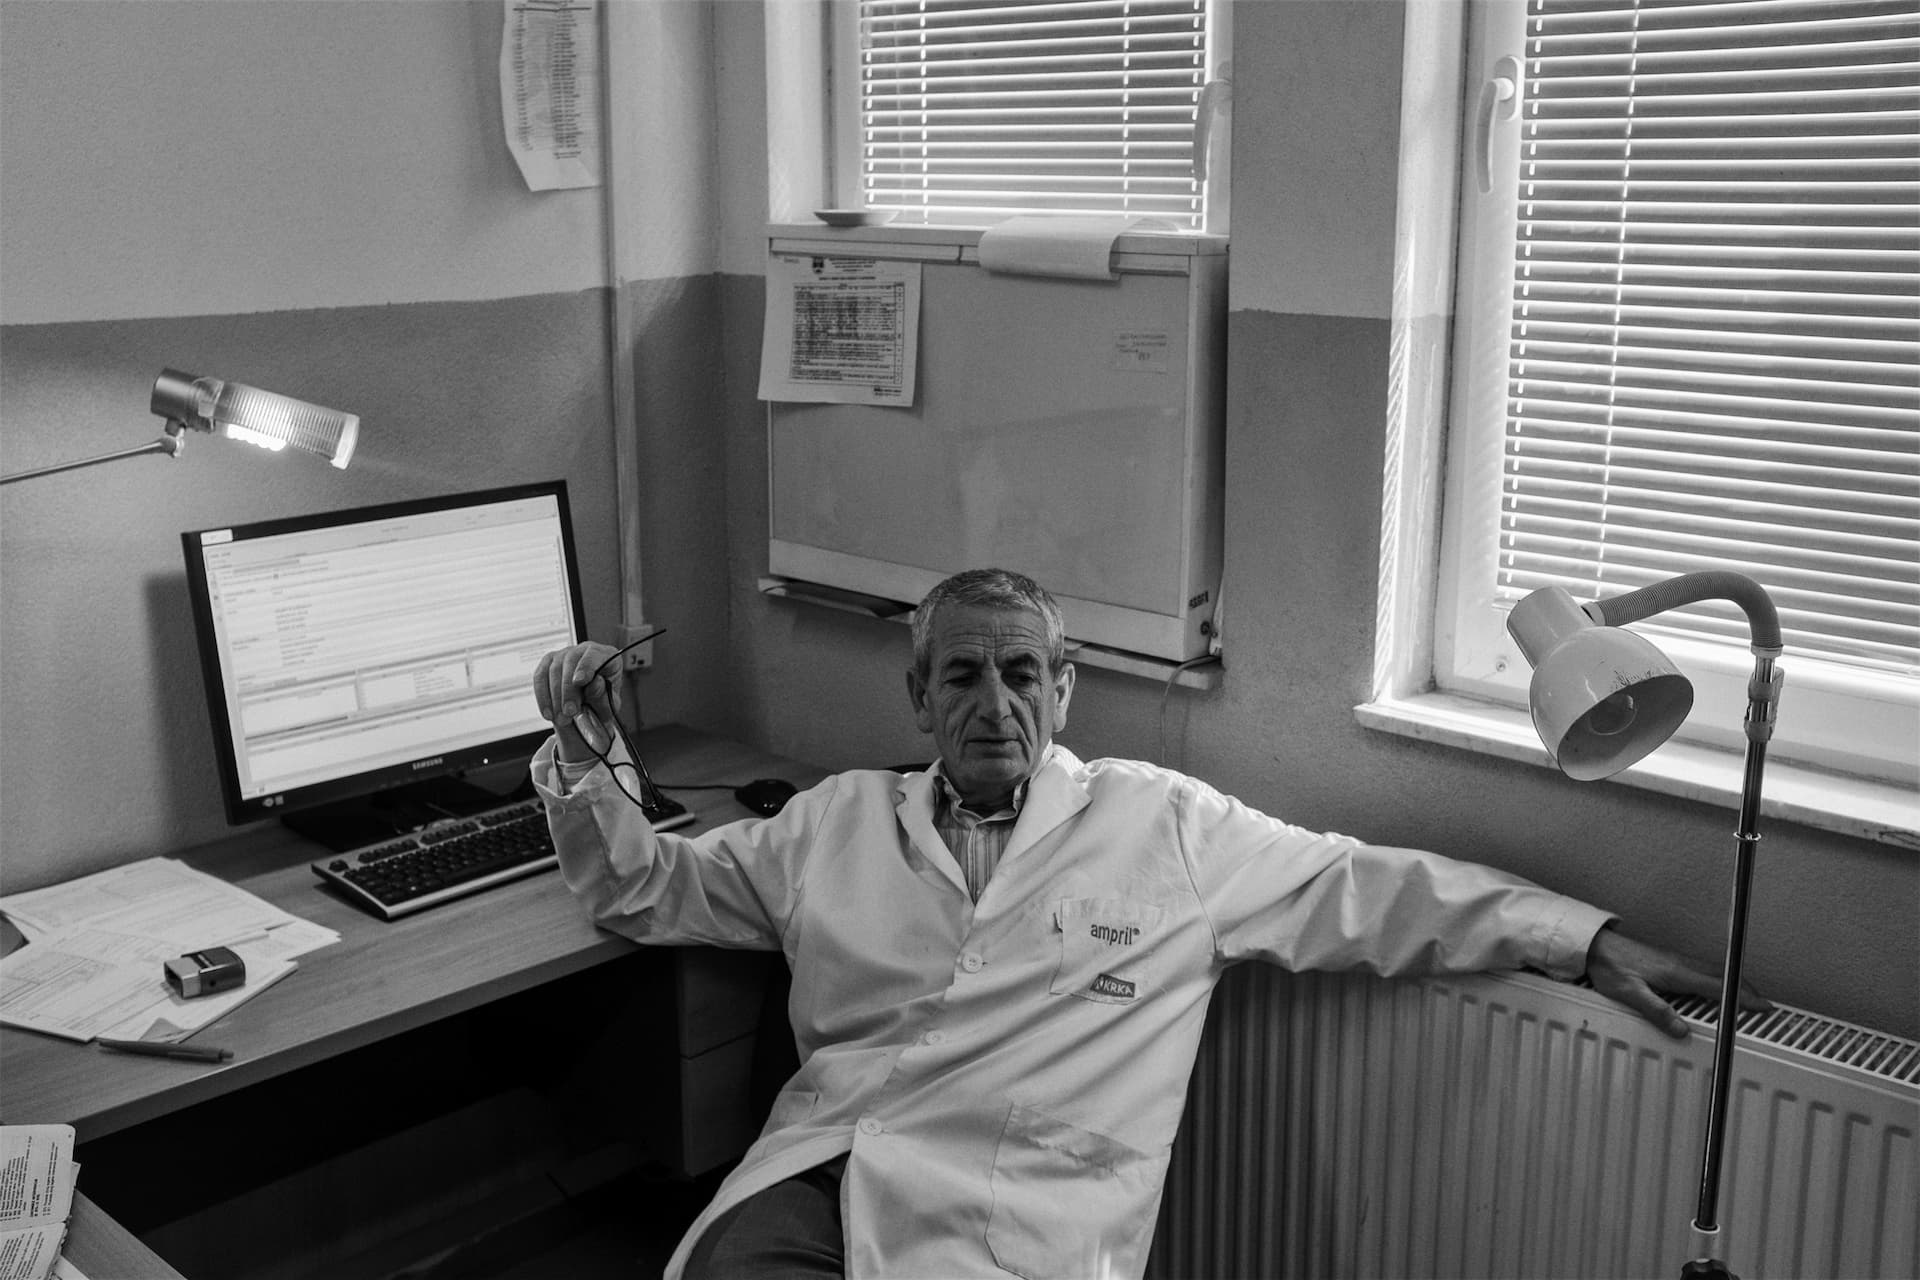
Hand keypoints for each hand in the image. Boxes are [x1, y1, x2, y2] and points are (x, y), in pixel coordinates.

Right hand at [532, 642, 624, 763]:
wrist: (591, 706)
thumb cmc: (603, 701)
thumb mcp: (609, 702)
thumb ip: (603, 694)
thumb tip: (595, 683)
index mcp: (605, 655)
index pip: (594, 655)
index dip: (586, 667)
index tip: (579, 682)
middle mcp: (583, 650)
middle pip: (571, 662)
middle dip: (568, 690)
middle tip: (569, 712)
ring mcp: (564, 654)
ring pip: (554, 669)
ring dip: (555, 697)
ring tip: (561, 718)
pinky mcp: (548, 663)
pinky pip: (540, 676)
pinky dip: (543, 696)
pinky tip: (548, 713)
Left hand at [1585, 925, 1771, 1039]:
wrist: (1594, 946)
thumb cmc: (1609, 966)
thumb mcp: (1629, 993)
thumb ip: (1656, 1011)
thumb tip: (1680, 1029)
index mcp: (1675, 973)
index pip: (1718, 986)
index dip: (1743, 998)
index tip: (1763, 1007)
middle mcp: (1679, 965)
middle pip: (1723, 977)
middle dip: (1747, 990)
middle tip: (1765, 1006)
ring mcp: (1675, 961)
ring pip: (1713, 972)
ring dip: (1734, 984)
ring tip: (1747, 998)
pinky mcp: (1668, 962)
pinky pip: (1701, 971)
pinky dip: (1718, 979)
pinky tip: (1716, 988)